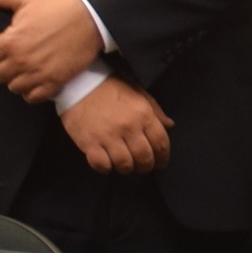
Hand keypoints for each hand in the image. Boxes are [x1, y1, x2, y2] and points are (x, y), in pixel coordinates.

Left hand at [0, 0, 103, 101]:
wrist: (92, 19)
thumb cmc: (57, 8)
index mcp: (10, 41)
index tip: (4, 47)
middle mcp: (21, 61)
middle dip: (4, 66)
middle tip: (16, 57)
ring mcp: (38, 73)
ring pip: (13, 87)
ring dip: (18, 79)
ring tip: (27, 69)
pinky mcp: (54, 82)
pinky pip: (32, 97)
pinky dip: (32, 91)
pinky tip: (37, 80)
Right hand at [57, 77, 172, 173]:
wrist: (81, 83)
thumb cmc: (113, 88)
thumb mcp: (140, 94)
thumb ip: (156, 112)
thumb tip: (170, 126)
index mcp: (144, 115)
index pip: (161, 143)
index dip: (163, 157)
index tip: (161, 163)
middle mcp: (128, 127)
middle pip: (144, 157)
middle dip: (146, 166)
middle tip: (143, 167)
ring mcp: (108, 136)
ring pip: (124, 164)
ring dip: (127, 169)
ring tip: (125, 166)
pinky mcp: (89, 143)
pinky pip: (101, 164)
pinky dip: (106, 168)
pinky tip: (107, 164)